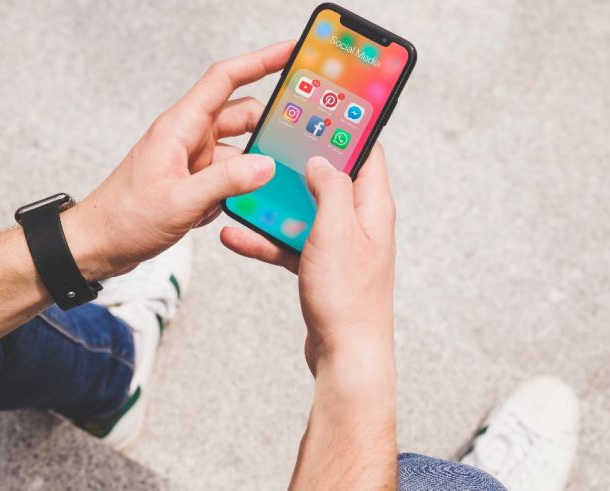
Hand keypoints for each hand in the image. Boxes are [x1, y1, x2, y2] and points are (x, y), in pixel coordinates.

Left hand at [62, 41, 294, 279]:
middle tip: (299, 139)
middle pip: (242, 117)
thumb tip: (266, 165)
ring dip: (253, 169)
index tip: (289, 52)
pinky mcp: (194, 181)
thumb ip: (226, 181)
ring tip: (269, 188)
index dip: (259, 61)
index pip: (225, 79)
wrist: (98, 244)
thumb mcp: (180, 201)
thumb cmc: (124, 218)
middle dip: (268, 127)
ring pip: (239, 152)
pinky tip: (235, 209)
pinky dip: (238, 191)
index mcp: (179, 127)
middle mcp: (188, 137)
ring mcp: (192, 160)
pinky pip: (229, 177)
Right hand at [221, 145, 395, 375]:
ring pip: (303, 211)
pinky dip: (266, 239)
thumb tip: (322, 160)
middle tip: (273, 141)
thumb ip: (330, 189)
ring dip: (274, 203)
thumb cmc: (348, 296)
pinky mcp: (320, 268)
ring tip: (245, 189)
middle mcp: (359, 222)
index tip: (324, 106)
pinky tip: (236, 235)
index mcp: (373, 206)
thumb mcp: (337, 230)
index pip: (368, 151)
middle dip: (301, 161)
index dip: (349, 126)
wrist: (345, 355)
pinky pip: (290, 243)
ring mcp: (339, 246)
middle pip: (330, 178)